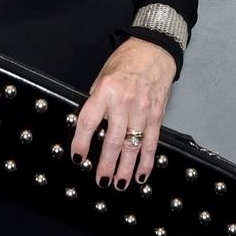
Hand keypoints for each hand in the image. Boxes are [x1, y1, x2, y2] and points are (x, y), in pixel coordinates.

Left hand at [69, 37, 175, 188]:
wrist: (155, 51)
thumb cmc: (127, 61)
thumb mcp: (102, 77)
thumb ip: (96, 101)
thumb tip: (88, 127)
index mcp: (105, 91)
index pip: (89, 122)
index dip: (81, 143)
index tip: (78, 157)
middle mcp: (124, 103)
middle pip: (112, 140)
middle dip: (106, 164)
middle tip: (101, 180)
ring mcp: (143, 111)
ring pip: (133, 146)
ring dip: (126, 168)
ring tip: (119, 184)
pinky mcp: (157, 116)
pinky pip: (151, 143)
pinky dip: (147, 161)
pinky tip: (141, 175)